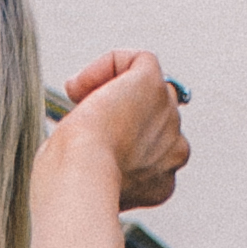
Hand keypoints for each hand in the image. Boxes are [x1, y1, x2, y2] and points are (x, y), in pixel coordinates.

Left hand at [44, 50, 189, 216]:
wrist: (79, 178)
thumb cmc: (72, 188)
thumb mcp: (93, 183)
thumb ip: (103, 164)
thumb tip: (88, 135)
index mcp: (161, 181)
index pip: (146, 149)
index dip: (115, 142)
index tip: (88, 150)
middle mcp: (174, 150)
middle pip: (149, 116)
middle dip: (118, 114)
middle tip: (83, 125)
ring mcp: (168, 115)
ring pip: (144, 88)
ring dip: (111, 90)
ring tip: (81, 110)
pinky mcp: (154, 84)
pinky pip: (137, 60)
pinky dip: (107, 65)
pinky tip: (80, 87)